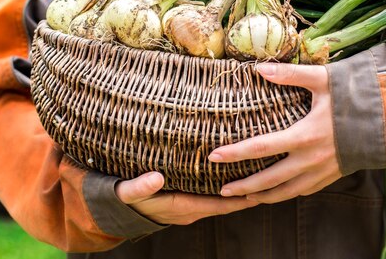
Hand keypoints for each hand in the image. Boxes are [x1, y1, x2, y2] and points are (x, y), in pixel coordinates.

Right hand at [115, 172, 258, 224]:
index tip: (258, 191)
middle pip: (225, 204)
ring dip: (238, 192)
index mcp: (180, 206)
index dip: (237, 200)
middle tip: (270, 180)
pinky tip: (234, 175)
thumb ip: (140, 187)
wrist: (114, 209)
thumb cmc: (123, 198)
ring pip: (220, 200)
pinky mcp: (185, 200)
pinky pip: (210, 196)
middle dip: (246, 194)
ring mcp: (188, 206)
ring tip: (259, 176)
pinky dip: (224, 188)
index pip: (216, 205)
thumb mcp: (127, 192)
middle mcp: (189, 209)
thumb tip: (156, 178)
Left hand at [208, 63, 341, 203]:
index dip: (235, 153)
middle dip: (243, 187)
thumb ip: (290, 75)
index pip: (260, 147)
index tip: (213, 156)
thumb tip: (259, 68)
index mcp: (304, 135)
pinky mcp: (329, 177)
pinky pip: (301, 191)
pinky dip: (283, 195)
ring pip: (285, 193)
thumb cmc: (353, 98)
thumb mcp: (322, 81)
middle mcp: (310, 160)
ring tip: (242, 198)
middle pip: (268, 180)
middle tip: (221, 190)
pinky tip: (273, 193)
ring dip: (261, 197)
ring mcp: (320, 172)